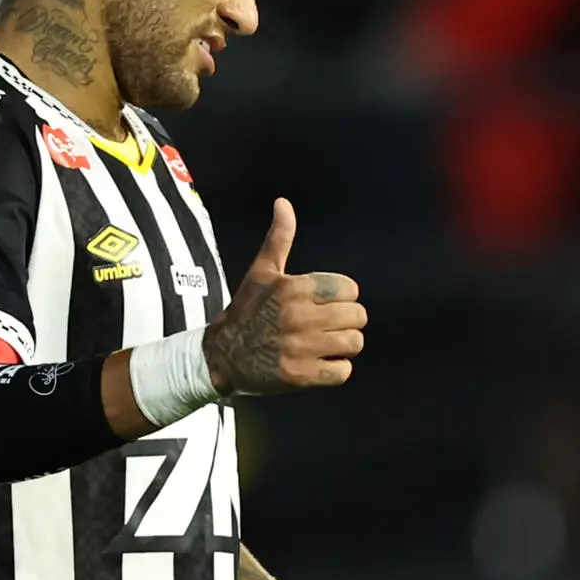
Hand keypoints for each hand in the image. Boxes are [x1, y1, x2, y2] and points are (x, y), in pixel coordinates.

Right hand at [204, 198, 365, 394]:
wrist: (221, 356)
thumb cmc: (247, 310)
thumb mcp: (262, 272)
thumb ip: (279, 238)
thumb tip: (283, 202)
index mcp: (294, 288)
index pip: (349, 289)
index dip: (341, 296)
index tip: (324, 303)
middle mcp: (298, 317)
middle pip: (357, 316)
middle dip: (346, 321)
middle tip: (326, 325)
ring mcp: (300, 348)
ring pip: (354, 343)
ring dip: (343, 345)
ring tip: (325, 344)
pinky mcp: (300, 376)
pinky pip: (343, 371)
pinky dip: (336, 370)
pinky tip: (319, 363)